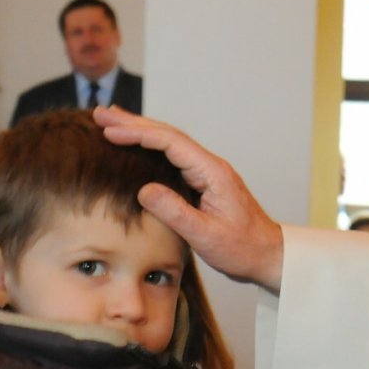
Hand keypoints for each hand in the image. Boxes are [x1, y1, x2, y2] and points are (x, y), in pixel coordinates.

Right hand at [93, 106, 283, 289]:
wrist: (268, 255)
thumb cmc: (242, 248)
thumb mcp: (206, 236)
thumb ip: (175, 212)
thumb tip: (144, 190)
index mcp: (212, 173)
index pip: (170, 143)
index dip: (138, 134)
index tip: (110, 131)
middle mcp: (210, 166)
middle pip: (168, 135)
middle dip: (133, 123)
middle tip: (100, 114)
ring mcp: (208, 173)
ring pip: (170, 144)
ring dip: (140, 131)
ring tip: (111, 122)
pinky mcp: (204, 183)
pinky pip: (174, 158)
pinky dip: (151, 148)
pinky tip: (137, 147)